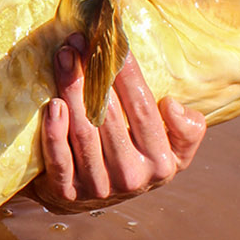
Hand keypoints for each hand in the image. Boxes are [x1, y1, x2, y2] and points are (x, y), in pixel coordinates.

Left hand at [29, 33, 205, 213]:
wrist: (90, 197)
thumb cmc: (133, 157)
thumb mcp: (171, 149)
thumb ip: (186, 130)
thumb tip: (171, 105)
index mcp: (161, 162)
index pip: (143, 109)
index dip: (128, 74)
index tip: (114, 42)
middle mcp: (131, 176)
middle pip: (109, 117)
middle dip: (93, 74)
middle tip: (78, 41)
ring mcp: (98, 186)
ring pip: (84, 133)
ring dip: (71, 91)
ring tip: (64, 58)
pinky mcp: (67, 192)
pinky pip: (60, 159)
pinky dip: (54, 132)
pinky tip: (52, 105)